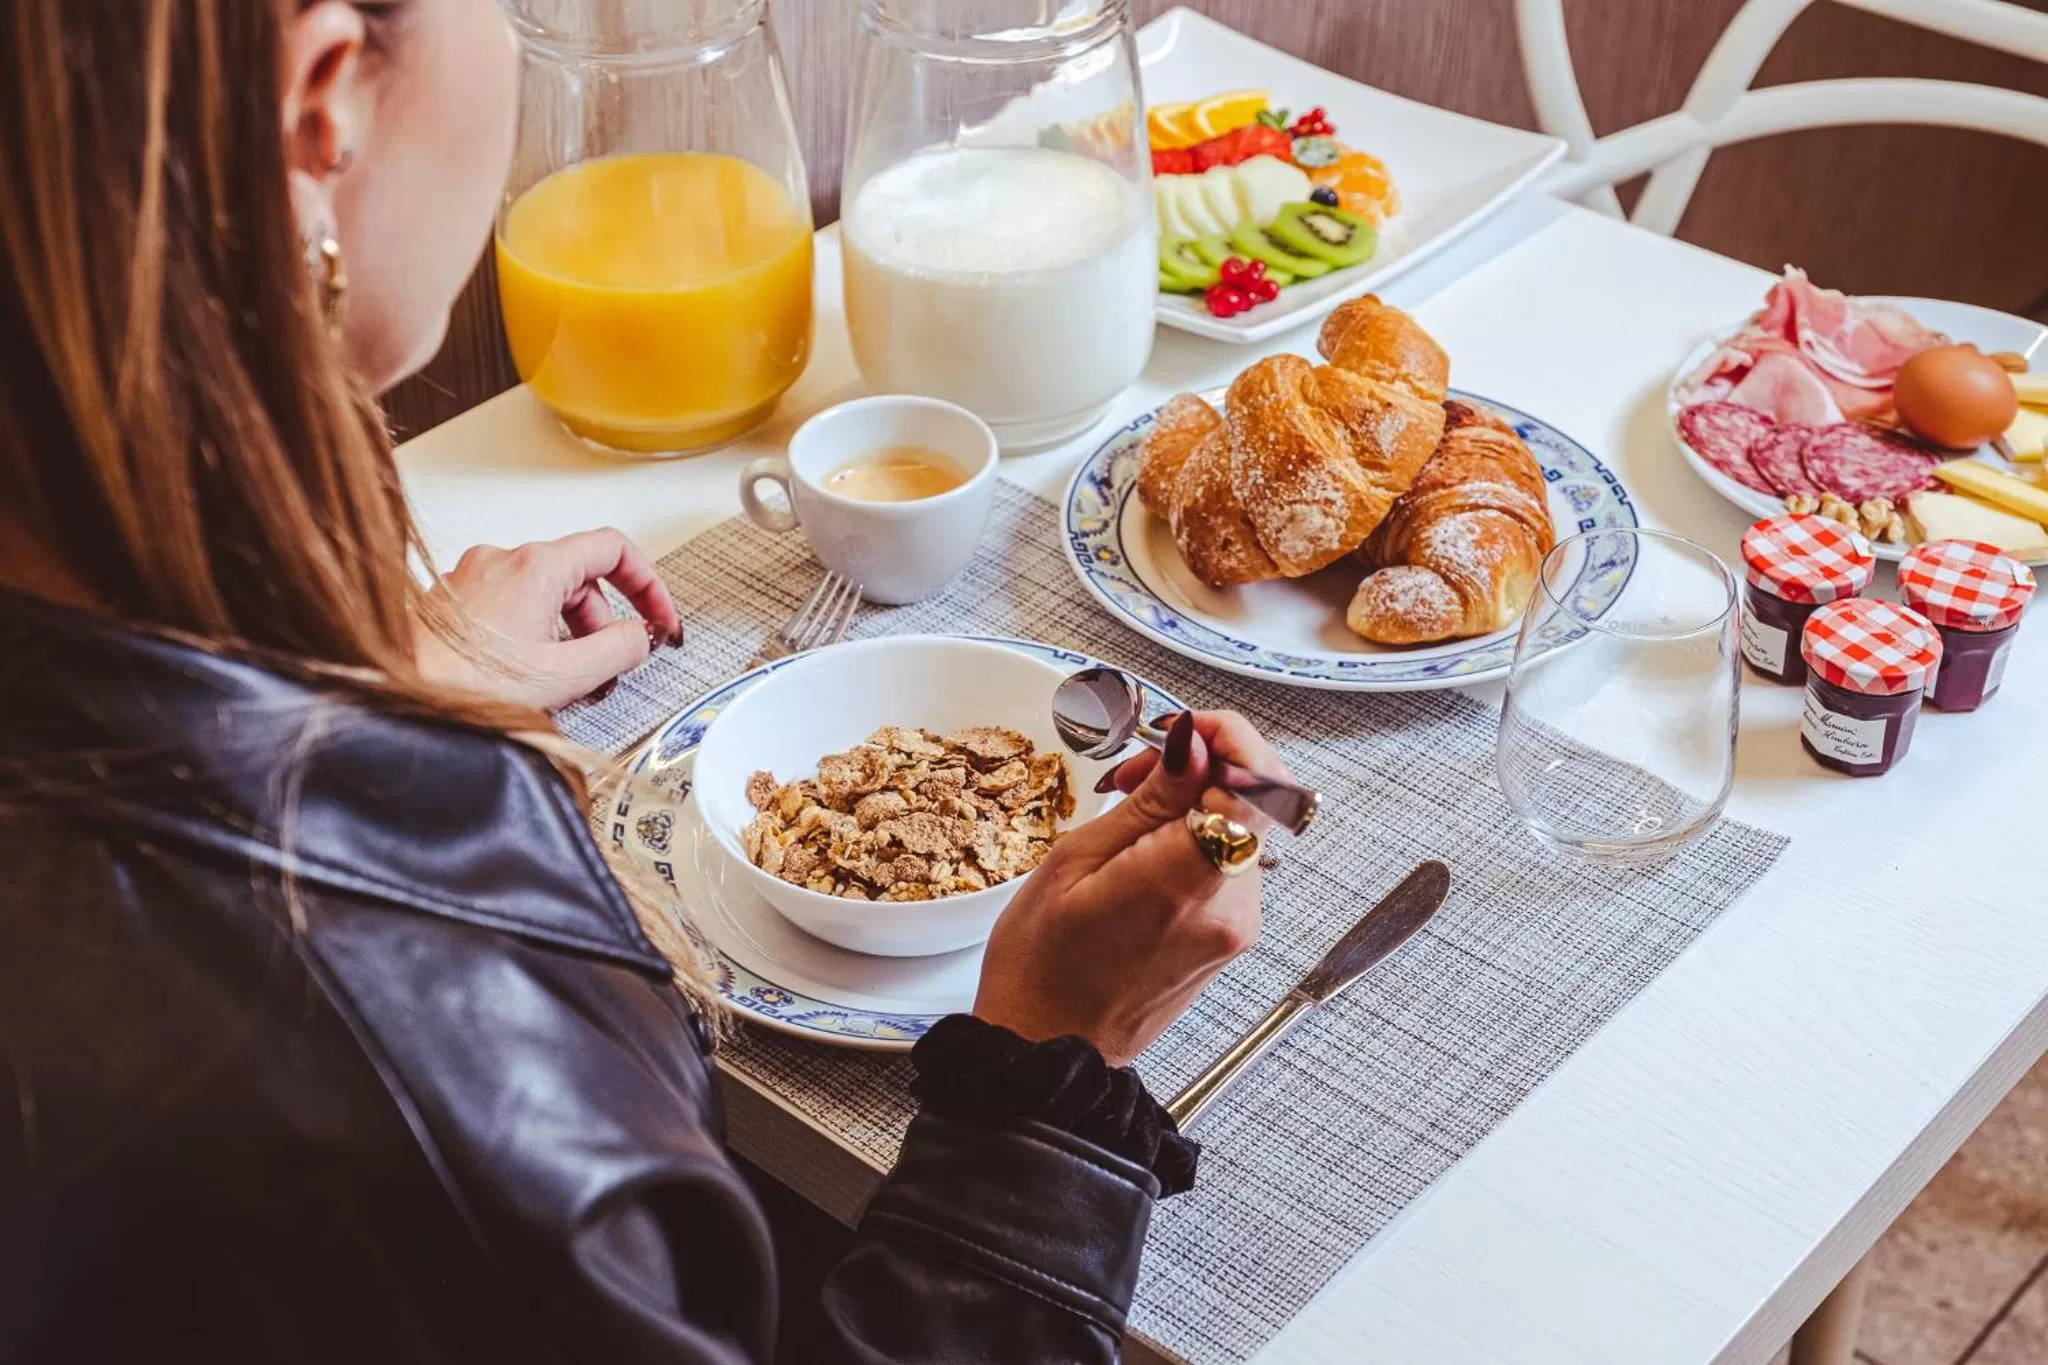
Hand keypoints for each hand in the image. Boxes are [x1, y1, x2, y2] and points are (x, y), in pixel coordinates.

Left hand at [414, 529, 683, 711]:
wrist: (398, 695)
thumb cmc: (463, 684)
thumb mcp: (565, 675)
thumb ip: (619, 650)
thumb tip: (640, 637)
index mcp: (535, 566)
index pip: (613, 549)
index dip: (647, 583)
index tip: (655, 615)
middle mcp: (501, 560)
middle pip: (578, 574)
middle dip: (603, 619)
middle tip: (610, 660)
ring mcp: (474, 578)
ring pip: (544, 591)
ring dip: (567, 630)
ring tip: (564, 676)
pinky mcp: (454, 601)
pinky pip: (511, 604)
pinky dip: (533, 632)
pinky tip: (528, 672)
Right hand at [972, 711, 1288, 1066]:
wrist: (1050, 1048)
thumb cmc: (1042, 967)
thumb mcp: (1076, 861)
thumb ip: (1151, 799)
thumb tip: (1194, 743)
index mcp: (1184, 884)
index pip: (1255, 784)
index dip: (1228, 738)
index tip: (1184, 731)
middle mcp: (1228, 907)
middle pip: (1255, 798)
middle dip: (1206, 763)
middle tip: (1141, 770)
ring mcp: (1237, 925)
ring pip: (1243, 824)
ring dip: (1197, 798)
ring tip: (1130, 811)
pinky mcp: (1233, 934)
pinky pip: (1231, 859)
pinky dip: (1197, 834)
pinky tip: (1146, 846)